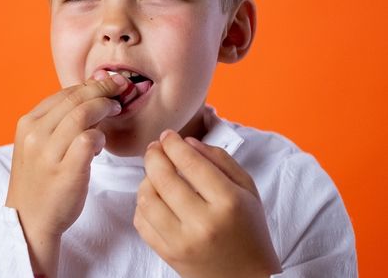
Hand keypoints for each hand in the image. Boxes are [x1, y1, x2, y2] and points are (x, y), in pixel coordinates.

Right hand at [5, 70, 128, 275]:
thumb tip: (90, 95)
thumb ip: (58, 121)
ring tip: (115, 111)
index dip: (90, 84)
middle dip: (103, 89)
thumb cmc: (40, 179)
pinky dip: (100, 136)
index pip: (63, 94)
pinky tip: (101, 144)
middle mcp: (35, 135)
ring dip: (104, 108)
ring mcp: (48, 153)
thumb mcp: (38, 144)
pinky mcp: (65, 171)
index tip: (109, 82)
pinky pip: (89, 140)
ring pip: (82, 114)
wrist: (29, 220)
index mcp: (27, 123)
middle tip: (121, 88)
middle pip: (75, 99)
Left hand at [134, 130, 280, 277]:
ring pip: (146, 199)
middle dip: (154, 155)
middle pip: (163, 178)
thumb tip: (187, 142)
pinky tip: (154, 198)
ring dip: (145, 179)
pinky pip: (141, 222)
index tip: (167, 135)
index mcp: (228, 202)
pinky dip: (142, 204)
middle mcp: (203, 222)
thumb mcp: (247, 189)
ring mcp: (182, 242)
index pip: (191, 163)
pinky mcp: (168, 255)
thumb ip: (220, 159)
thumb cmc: (249, 230)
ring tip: (154, 174)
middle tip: (155, 148)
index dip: (173, 143)